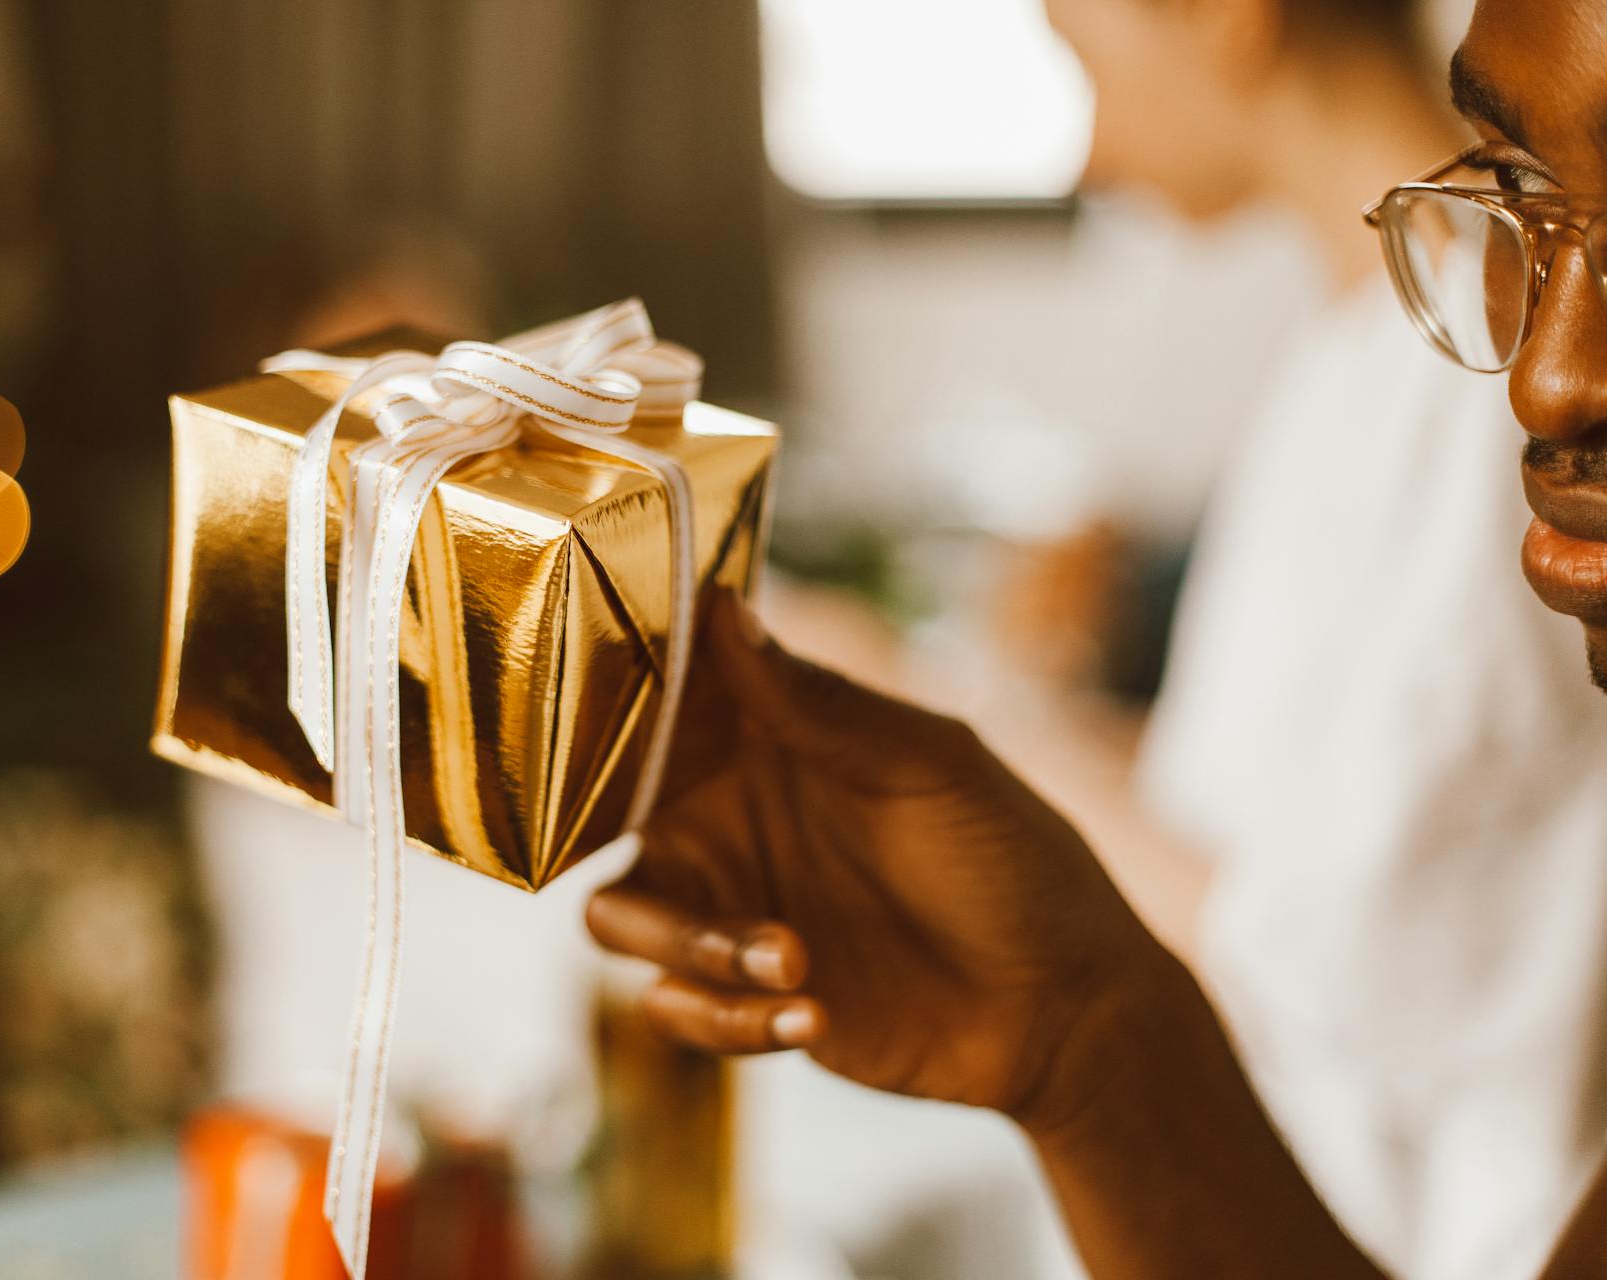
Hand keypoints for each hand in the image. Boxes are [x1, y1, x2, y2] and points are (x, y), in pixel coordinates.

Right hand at [587, 593, 1166, 1124]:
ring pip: (622, 918)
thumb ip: (821, 705)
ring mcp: (732, 909)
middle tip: (698, 867)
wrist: (1066, 1009)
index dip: (611, 696)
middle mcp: (731, 817)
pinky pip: (675, 1007)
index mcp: (767, 740)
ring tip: (795, 964)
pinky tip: (814, 1016)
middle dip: (620, 838)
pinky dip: (725, 1018)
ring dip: (693, 947)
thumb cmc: (1014, 861)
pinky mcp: (744, 999)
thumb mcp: (928, 767)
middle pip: (601, 816)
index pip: (658, 700)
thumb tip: (723, 610)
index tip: (590, 700)